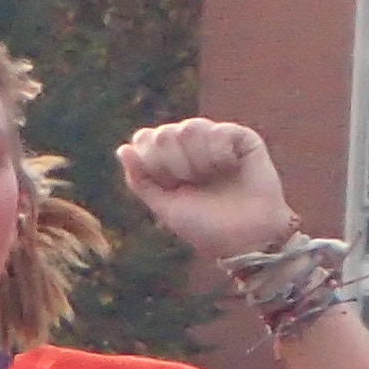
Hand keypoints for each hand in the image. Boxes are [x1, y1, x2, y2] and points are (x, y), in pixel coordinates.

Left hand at [116, 119, 299, 262]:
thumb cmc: (207, 228)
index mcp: (170, 160)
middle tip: (194, 184)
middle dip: (174, 165)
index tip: (170, 186)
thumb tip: (122, 149)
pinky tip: (232, 169)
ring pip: (189, 128)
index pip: (145, 139)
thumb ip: (140, 180)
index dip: (151, 162)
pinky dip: (220, 156)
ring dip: (197, 161)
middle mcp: (191, 146)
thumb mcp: (166, 207)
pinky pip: (217, 132)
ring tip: (212, 178)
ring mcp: (215, 139)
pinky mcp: (241, 138)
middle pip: (163, 134)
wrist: (247, 239)